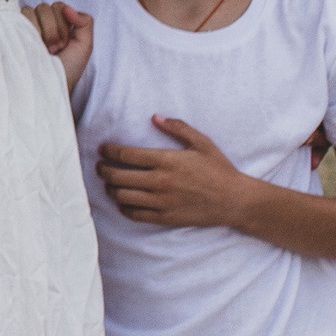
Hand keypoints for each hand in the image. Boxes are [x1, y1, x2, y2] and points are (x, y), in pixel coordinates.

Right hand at [24, 0, 92, 90]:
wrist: (49, 88)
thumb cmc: (66, 71)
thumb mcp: (84, 46)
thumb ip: (85, 22)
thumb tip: (68, 8)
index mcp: (56, 24)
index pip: (58, 6)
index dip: (63, 24)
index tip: (64, 45)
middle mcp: (38, 23)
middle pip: (45, 7)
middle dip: (53, 29)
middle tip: (54, 50)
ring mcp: (22, 27)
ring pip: (30, 11)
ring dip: (40, 32)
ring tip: (42, 51)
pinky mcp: (10, 32)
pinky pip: (17, 17)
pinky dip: (28, 30)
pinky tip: (30, 46)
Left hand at [99, 116, 262, 227]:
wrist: (235, 200)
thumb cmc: (218, 169)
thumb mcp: (201, 143)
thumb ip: (178, 128)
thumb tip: (155, 117)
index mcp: (166, 160)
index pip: (126, 155)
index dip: (108, 152)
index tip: (102, 150)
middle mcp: (160, 181)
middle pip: (118, 176)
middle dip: (103, 170)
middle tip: (100, 167)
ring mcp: (162, 201)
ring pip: (122, 197)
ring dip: (110, 189)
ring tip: (109, 184)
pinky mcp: (165, 218)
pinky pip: (135, 214)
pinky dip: (123, 208)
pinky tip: (123, 202)